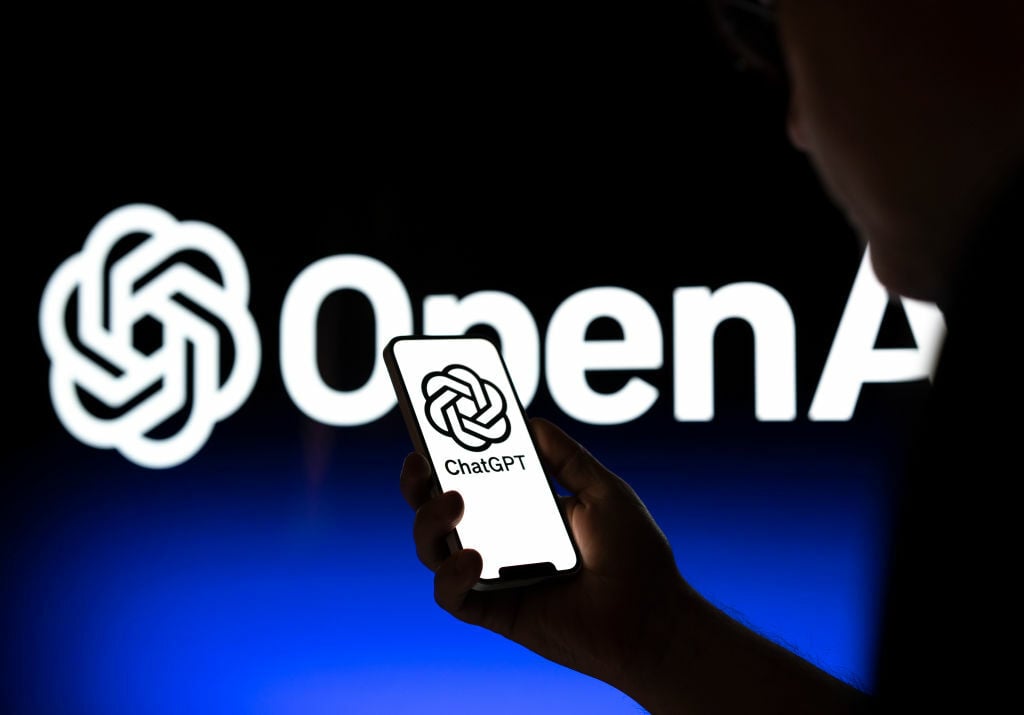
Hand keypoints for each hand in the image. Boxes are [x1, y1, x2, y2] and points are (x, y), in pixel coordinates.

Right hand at [399, 416, 690, 700]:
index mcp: (520, 509)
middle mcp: (499, 540)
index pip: (468, 478)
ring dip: (430, 522)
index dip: (442, 456)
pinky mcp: (493, 611)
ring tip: (454, 502)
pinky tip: (474, 557)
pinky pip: (451, 595)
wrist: (651, 618)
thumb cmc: (634, 555)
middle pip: (436, 511)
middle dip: (417, 485)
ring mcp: (492, 576)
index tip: (429, 428)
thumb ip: (565, 457)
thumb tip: (530, 421)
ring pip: (433, 549)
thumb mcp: (602, 491)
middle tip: (421, 463)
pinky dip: (450, 575)